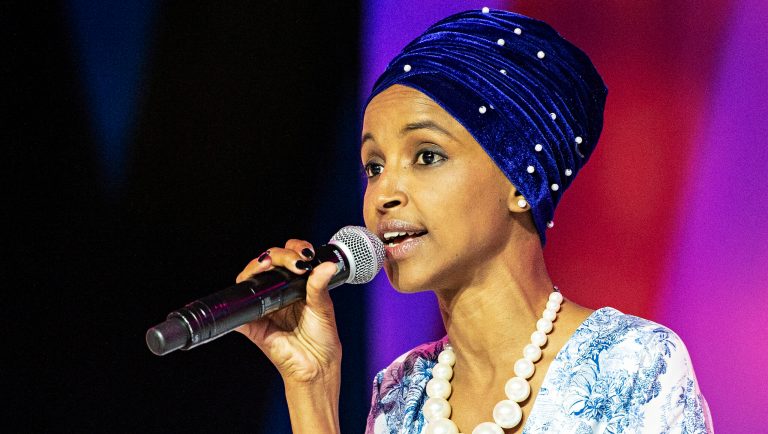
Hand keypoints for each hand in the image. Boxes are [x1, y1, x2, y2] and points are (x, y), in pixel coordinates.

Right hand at [234, 239, 341, 383]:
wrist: (316, 366)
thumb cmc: (322, 338)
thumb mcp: (324, 307)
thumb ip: (320, 286)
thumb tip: (327, 266)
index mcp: (295, 285)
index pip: (288, 256)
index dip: (293, 249)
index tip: (304, 253)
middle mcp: (277, 292)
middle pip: (268, 262)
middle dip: (278, 254)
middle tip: (293, 262)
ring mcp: (263, 306)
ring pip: (249, 279)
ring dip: (255, 267)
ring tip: (269, 265)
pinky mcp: (252, 325)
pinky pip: (238, 312)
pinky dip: (237, 303)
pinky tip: (249, 295)